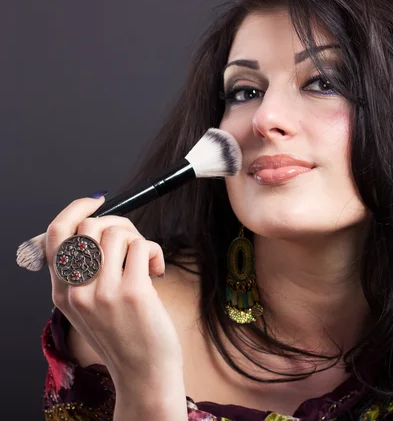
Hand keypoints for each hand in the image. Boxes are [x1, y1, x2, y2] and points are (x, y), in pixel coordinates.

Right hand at [45, 196, 183, 391]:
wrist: (143, 371)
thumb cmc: (124, 333)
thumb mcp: (89, 306)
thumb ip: (86, 271)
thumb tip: (101, 225)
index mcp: (62, 292)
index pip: (56, 235)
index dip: (76, 209)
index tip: (96, 201)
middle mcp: (76, 291)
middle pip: (91, 226)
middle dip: (119, 223)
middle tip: (134, 242)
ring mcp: (102, 292)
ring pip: (119, 232)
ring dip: (139, 240)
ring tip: (144, 262)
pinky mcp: (131, 292)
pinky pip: (141, 246)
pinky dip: (153, 251)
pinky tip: (155, 270)